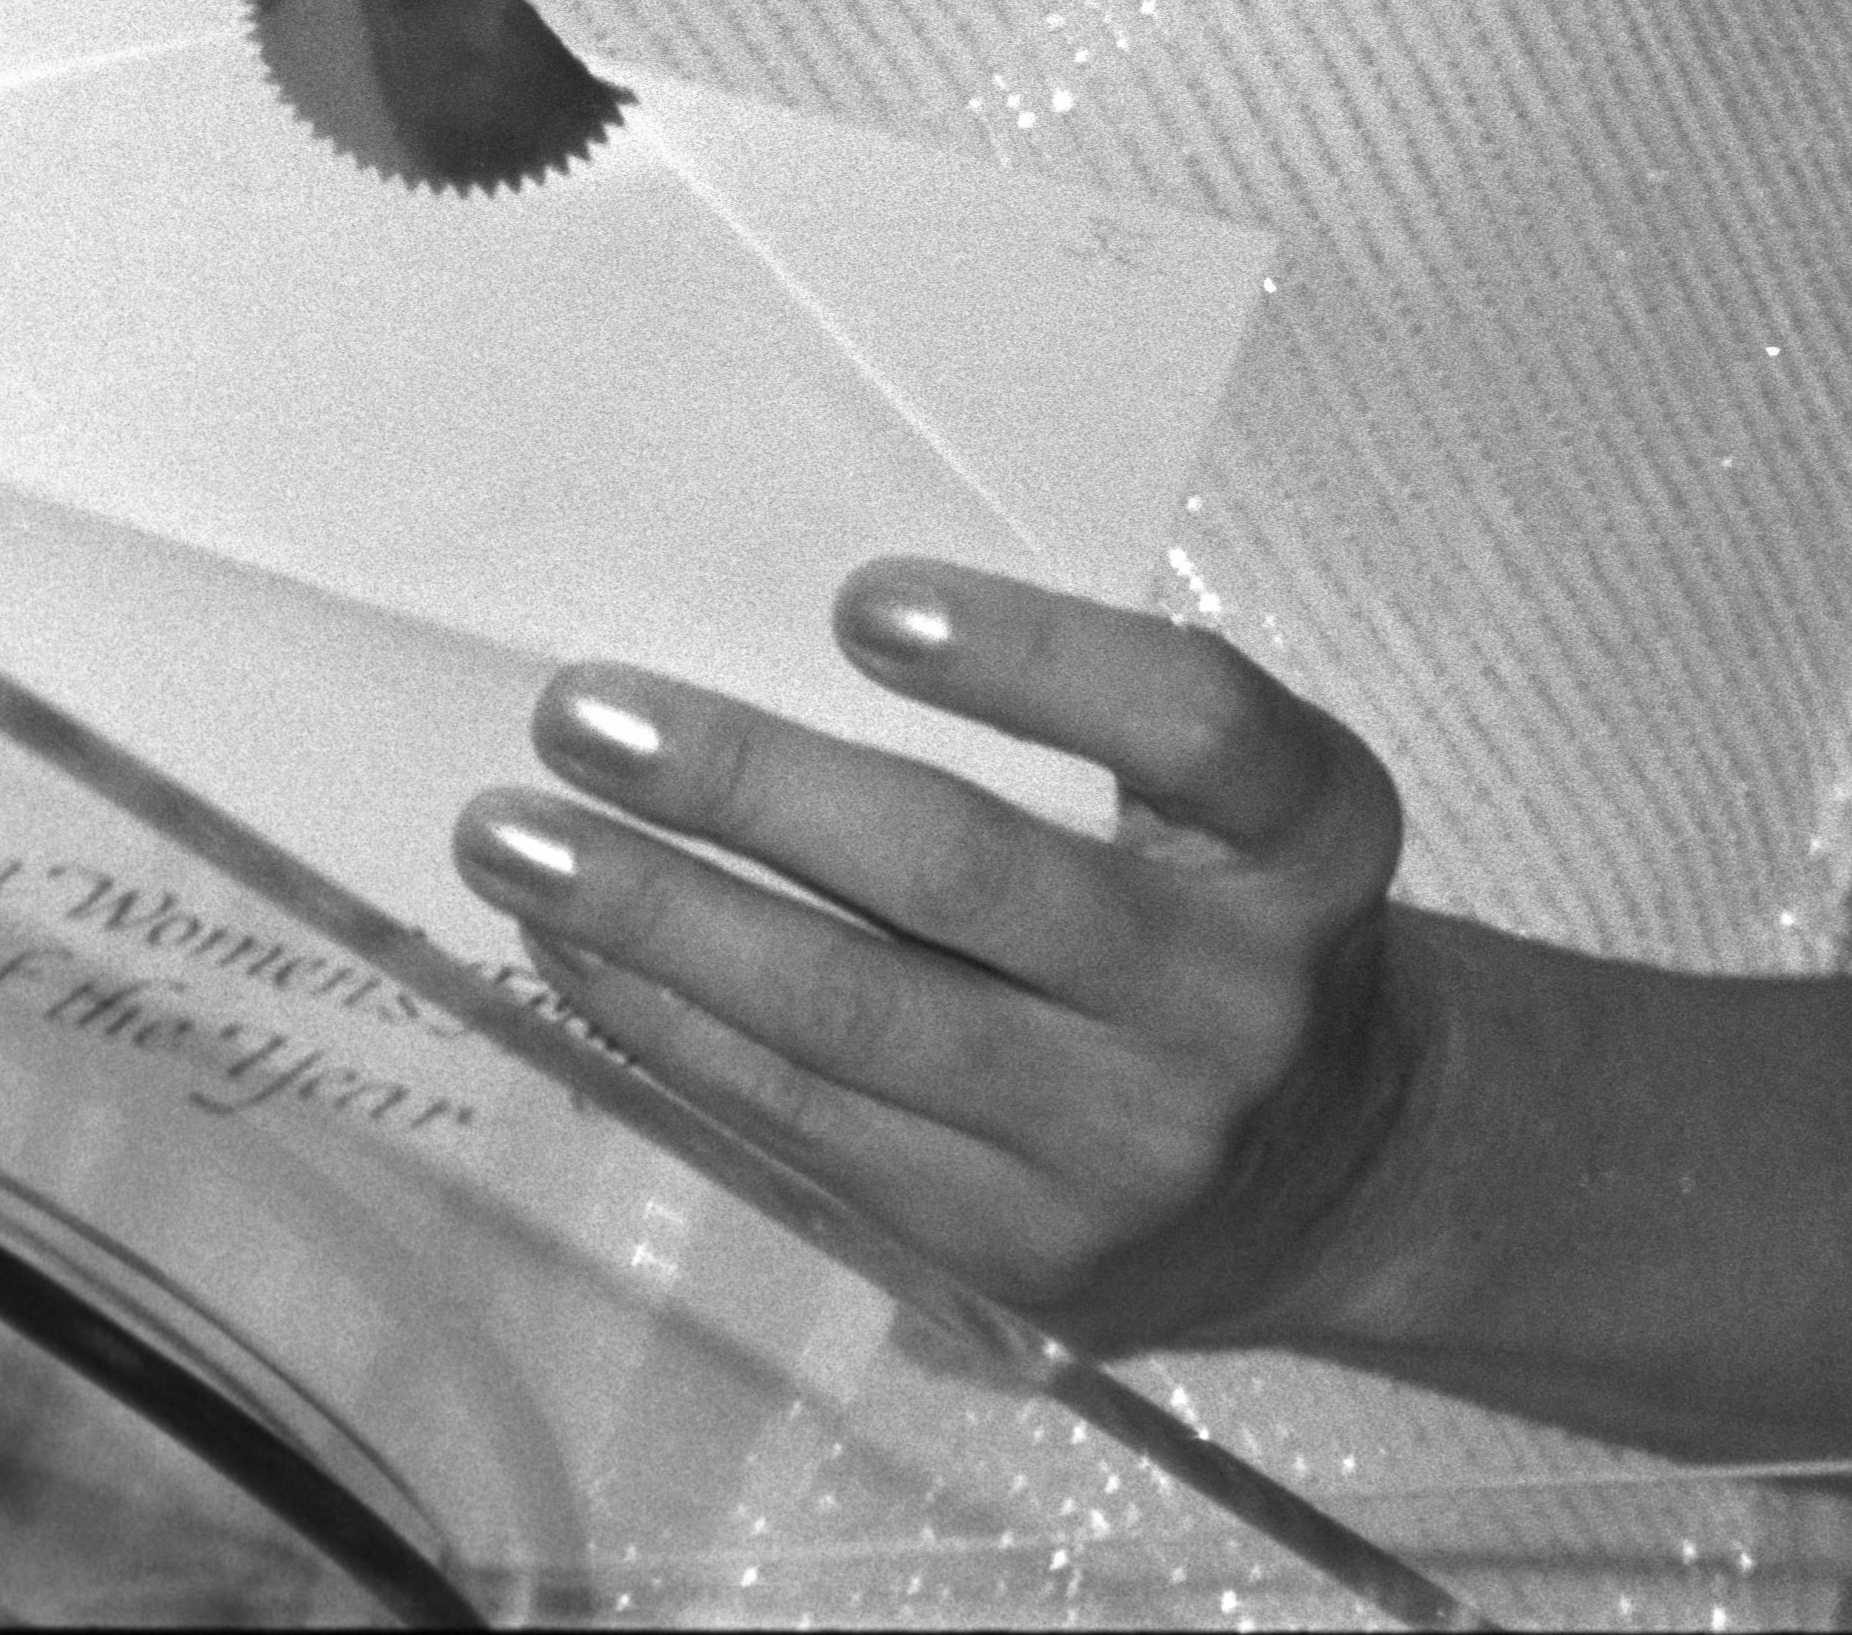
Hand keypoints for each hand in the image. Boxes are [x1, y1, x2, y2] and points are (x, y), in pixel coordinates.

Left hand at [451, 563, 1420, 1355]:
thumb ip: (1089, 721)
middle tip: (580, 710)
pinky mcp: (1024, 1250)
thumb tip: (784, 625)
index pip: (1190, 721)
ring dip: (656, 917)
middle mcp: (1233, 993)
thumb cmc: (1232, 906)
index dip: (1028, 659)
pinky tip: (576, 954)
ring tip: (512, 835)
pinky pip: (814, 1123)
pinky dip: (675, 1028)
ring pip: (856, 1014)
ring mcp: (1125, 1140)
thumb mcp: (1235, 800)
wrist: (1339, 1172)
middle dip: (747, 787)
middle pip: (968, 874)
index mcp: (1313, 835)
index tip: (860, 602)